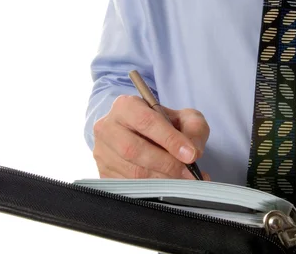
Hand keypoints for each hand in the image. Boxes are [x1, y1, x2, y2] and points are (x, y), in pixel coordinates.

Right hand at [92, 95, 210, 179]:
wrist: (146, 136)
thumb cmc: (164, 125)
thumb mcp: (185, 118)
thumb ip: (194, 129)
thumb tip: (193, 152)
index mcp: (126, 106)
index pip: (146, 121)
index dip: (169, 139)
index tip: (190, 154)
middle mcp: (107, 127)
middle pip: (133, 149)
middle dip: (165, 163)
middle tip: (187, 172)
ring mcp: (102, 152)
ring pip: (131, 171)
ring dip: (161, 179)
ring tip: (182, 180)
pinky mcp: (103, 173)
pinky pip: (127, 186)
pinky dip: (152, 190)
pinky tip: (168, 187)